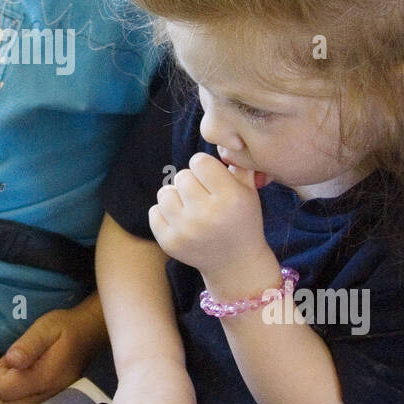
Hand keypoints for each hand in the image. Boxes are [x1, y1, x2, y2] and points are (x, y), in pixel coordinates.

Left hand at [0, 305, 103, 403]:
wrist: (87, 336)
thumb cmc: (65, 329)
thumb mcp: (45, 327)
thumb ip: (27, 346)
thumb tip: (11, 360)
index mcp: (45, 378)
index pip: (5, 389)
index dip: (0, 371)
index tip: (12, 358)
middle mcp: (48, 398)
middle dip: (1, 386)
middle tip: (13, 368)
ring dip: (7, 395)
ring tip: (18, 375)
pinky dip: (16, 402)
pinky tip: (22, 385)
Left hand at [149, 154, 267, 282]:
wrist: (235, 264)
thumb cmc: (242, 221)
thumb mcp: (249, 192)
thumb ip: (238, 164)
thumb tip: (224, 139)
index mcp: (230, 198)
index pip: (199, 162)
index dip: (204, 168)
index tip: (212, 180)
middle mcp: (207, 215)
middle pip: (181, 176)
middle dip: (191, 183)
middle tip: (203, 197)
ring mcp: (186, 231)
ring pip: (164, 193)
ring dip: (176, 197)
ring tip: (190, 208)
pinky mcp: (170, 243)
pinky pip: (154, 212)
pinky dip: (165, 214)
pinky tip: (181, 222)